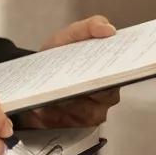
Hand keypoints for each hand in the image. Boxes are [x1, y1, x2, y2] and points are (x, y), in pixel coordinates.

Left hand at [15, 15, 120, 129]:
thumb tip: (109, 29)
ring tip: (56, 92)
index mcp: (110, 71)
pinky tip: (48, 105)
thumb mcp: (70, 35)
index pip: (121, 74)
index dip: (118, 72)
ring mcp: (93, 114)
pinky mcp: (76, 127)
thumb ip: (89, 27)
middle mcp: (106, 95)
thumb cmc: (57, 56)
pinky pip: (71, 123)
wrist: (34, 77)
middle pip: (105, 96)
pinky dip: (58, 114)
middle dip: (89, 88)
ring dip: (71, 102)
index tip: (106, 68)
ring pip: (88, 112)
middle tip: (75, 80)